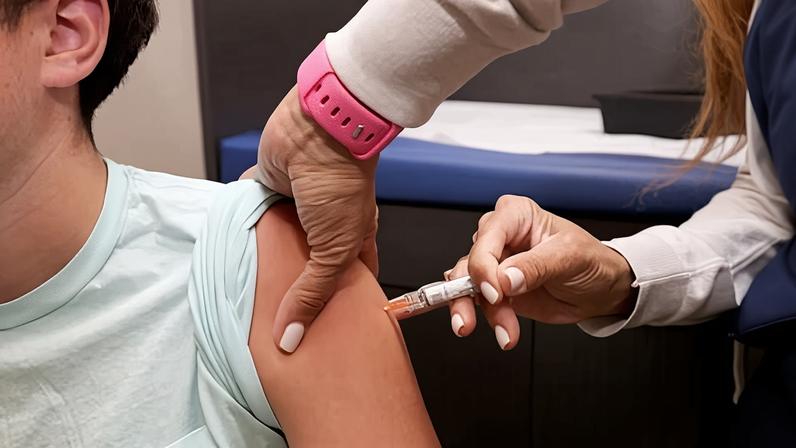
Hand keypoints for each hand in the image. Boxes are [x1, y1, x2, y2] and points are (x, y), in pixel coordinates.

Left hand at [257, 86, 378, 353]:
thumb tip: (291, 340)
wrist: (317, 131)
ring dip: (264, 264)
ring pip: (277, 245)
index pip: (349, 281)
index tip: (325, 337)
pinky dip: (243, 233)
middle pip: (307, 267)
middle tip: (275, 330)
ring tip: (246, 305)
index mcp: (353, 239)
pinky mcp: (267, 191)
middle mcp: (324, 227)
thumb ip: (311, 293)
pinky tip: (229, 261)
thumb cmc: (341, 184)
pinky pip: (253, 219)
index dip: (341, 307)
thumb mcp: (334, 250)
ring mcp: (295, 209)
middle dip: (293, 292)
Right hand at [446, 195, 635, 349]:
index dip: (484, 266)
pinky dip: (489, 321)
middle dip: (468, 293)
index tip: (494, 292)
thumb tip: (505, 278)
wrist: (601, 291)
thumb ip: (536, 266)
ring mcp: (495, 264)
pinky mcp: (495, 289)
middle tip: (475, 316)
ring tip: (505, 332)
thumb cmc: (591, 262)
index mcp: (516, 215)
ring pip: (466, 286)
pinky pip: (478, 304)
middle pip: (469, 262)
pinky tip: (506, 332)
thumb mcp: (570, 257)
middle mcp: (500, 237)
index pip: (487, 238)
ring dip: (478, 312)